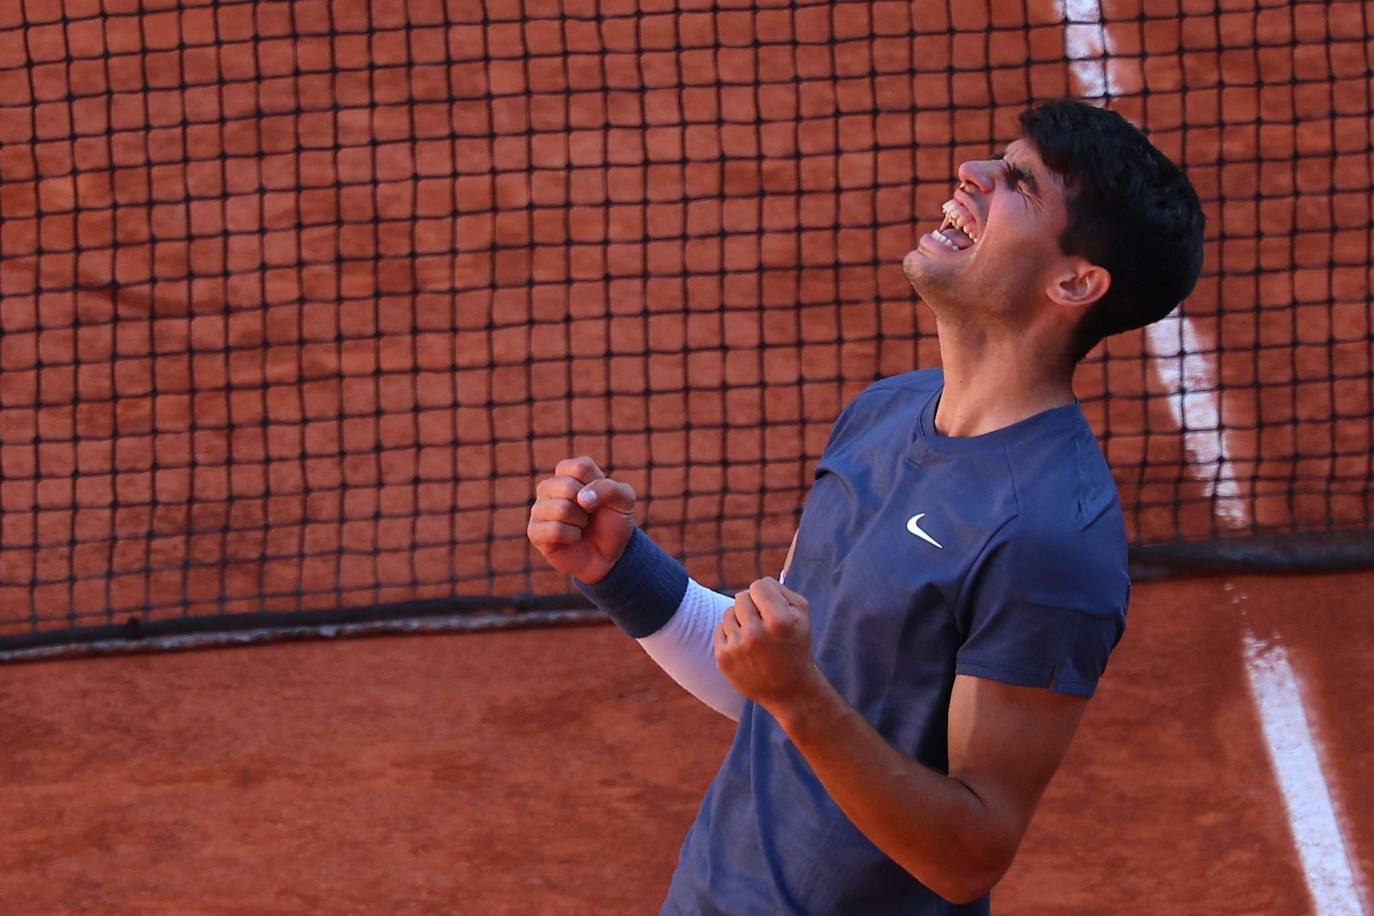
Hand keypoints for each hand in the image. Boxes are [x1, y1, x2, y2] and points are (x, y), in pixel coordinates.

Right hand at [527, 456, 636, 583]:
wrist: (609, 554)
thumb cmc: (613, 522)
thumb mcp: (624, 500)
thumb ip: (610, 489)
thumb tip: (581, 498)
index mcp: (568, 472)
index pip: (580, 467)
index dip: (597, 486)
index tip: (599, 498)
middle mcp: (549, 487)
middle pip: (567, 486)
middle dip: (588, 506)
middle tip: (589, 514)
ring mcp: (539, 509)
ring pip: (560, 508)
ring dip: (580, 522)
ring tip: (581, 526)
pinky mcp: (535, 531)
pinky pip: (554, 529)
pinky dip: (571, 536)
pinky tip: (572, 538)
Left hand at [714, 577, 820, 710]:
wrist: (789, 691)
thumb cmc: (796, 646)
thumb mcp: (802, 615)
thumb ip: (781, 590)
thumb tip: (756, 584)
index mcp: (779, 621)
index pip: (759, 585)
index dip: (766, 593)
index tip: (772, 606)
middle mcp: (756, 634)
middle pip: (741, 596)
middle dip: (753, 606)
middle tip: (764, 623)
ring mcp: (737, 647)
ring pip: (728, 612)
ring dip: (740, 619)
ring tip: (755, 636)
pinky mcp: (722, 659)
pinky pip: (720, 629)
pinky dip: (731, 635)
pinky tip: (746, 648)